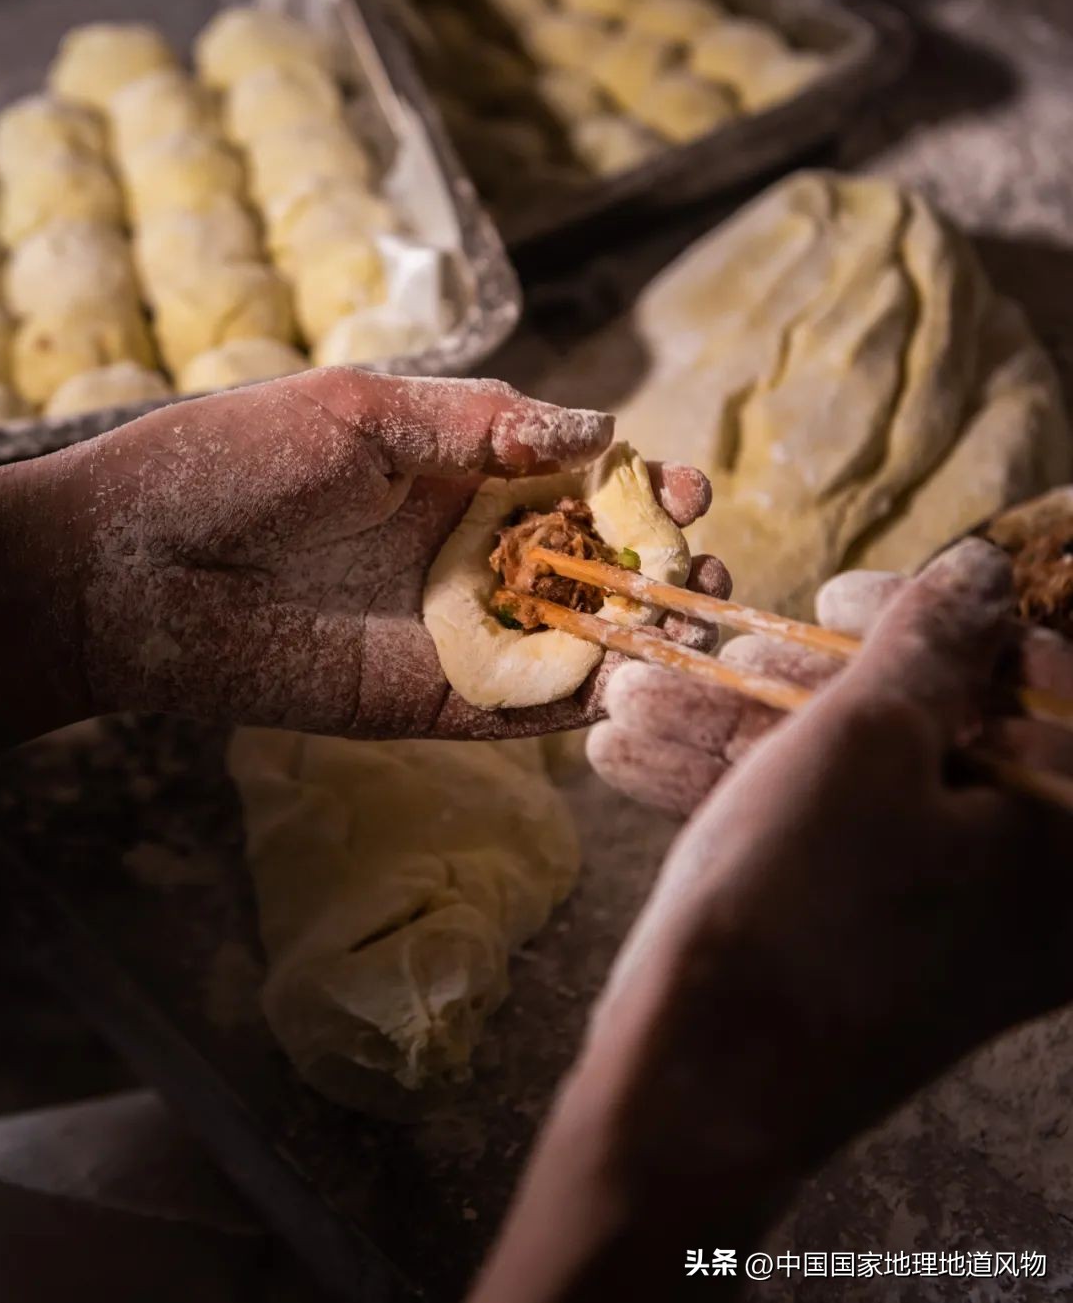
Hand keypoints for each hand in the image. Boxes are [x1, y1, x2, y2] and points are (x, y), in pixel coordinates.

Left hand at [10, 369, 712, 743]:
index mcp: (461, 474)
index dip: (639, 486)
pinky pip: (530, 703)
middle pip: (597, 562)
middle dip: (659, 558)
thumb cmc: (232, 463)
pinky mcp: (436, 700)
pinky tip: (638, 679)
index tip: (685, 485)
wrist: (132, 568)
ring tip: (697, 613)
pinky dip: (590, 698)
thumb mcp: (362, 411)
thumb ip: (481, 423)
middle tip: (698, 556)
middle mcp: (472, 553)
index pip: (580, 481)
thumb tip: (604, 429)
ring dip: (646, 630)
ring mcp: (459, 630)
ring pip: (580, 636)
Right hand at [471, 541, 1072, 1300]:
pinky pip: (824, 840)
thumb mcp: (863, 740)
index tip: (843, 602)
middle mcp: (1033, 890)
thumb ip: (930, 640)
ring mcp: (948, 925)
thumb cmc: (798, 905)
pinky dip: (743, 792)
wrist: (692, 1099)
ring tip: (638, 688)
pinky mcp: (873, 946)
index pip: (1045, 687)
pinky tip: (639, 750)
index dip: (945, 624)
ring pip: (856, 786)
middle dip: (808, 682)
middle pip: (935, 735)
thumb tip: (981, 571)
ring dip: (746, 729)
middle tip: (729, 644)